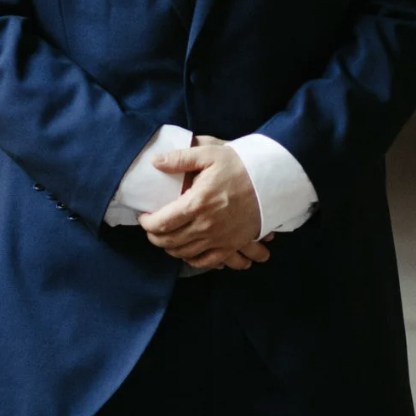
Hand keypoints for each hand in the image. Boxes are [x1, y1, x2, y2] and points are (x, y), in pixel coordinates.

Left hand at [140, 135, 269, 269]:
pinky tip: (186, 251)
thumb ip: (179, 159)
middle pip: (170, 241)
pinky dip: (192, 259)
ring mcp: (219, 238)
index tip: (144, 216)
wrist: (271, 180)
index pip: (162, 223)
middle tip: (151, 228)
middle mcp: (206, 225)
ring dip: (170, 248)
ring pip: (184, 253)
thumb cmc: (239, 165)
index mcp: (197, 203)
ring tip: (166, 237)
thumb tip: (154, 162)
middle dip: (155, 237)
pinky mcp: (231, 244)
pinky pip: (206, 261)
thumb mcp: (209, 154)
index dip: (147, 223)